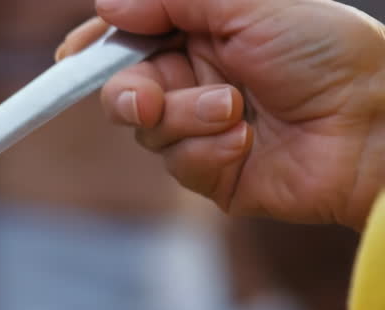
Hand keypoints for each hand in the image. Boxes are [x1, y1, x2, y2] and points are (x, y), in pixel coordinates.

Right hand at [58, 0, 384, 227]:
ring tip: (236, 111)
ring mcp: (203, 128)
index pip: (131, 37)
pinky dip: (207, 153)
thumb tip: (107, 4)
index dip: (97, 47)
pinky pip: (178, 166)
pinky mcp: (214, 174)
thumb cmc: (326, 54)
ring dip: (186, 120)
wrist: (373, 126)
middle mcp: (198, 78)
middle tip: (146, 100)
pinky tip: (245, 143)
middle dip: (128, 94)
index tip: (73, 57)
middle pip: (123, 89)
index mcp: (204, 31)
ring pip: (148, 131)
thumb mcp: (247, 4)